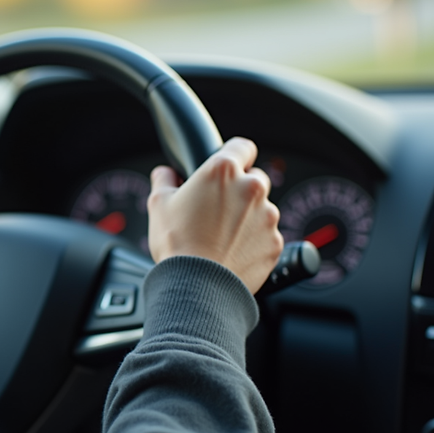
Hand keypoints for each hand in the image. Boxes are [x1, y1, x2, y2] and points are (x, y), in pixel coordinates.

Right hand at [147, 137, 283, 292]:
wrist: (196, 286)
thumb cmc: (177, 244)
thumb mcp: (158, 204)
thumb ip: (164, 179)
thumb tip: (166, 173)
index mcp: (223, 171)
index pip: (242, 146)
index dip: (234, 154)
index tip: (227, 165)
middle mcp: (251, 188)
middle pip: (254, 178)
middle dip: (239, 189)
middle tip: (217, 208)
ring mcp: (267, 216)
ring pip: (262, 209)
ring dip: (247, 217)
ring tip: (222, 236)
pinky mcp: (275, 243)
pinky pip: (266, 236)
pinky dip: (254, 241)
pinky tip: (232, 251)